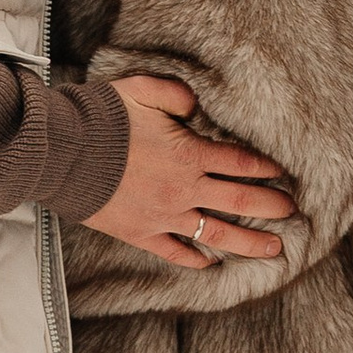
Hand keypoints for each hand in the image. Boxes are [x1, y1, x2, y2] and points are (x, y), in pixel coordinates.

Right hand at [83, 72, 298, 270]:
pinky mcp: (140, 233)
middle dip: (271, 208)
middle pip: (240, 201)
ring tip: (274, 251)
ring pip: (217, 234)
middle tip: (293, 215)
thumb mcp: (143, 89)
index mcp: (190, 154)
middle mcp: (184, 190)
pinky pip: (175, 252)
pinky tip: (210, 263)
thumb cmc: (100, 118)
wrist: (60, 153)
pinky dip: (195, 259)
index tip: (282, 175)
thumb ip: (178, 95)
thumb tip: (197, 107)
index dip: (265, 169)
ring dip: (249, 243)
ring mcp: (164, 216)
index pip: (240, 163)